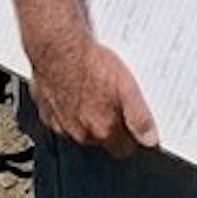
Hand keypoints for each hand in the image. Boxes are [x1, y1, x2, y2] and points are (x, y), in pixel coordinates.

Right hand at [23, 24, 159, 156]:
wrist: (58, 48)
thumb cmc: (89, 63)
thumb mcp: (127, 86)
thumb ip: (139, 117)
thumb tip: (149, 138)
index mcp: (103, 129)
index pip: (123, 149)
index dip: (130, 137)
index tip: (131, 124)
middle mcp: (81, 133)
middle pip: (101, 139)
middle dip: (107, 125)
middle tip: (111, 99)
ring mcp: (61, 124)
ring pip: (80, 130)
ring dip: (86, 118)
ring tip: (91, 92)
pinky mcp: (46, 112)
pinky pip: (60, 118)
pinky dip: (67, 109)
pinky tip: (72, 91)